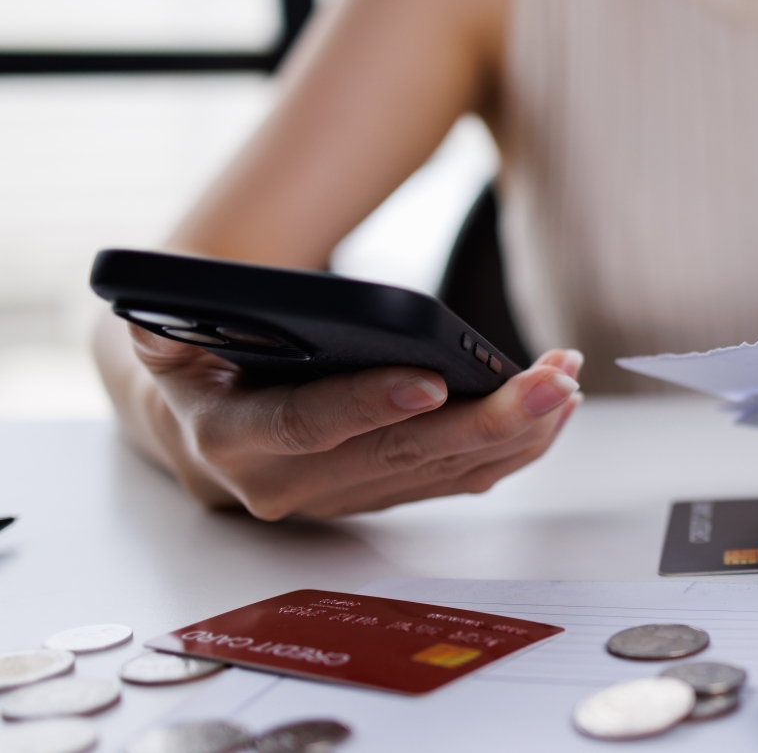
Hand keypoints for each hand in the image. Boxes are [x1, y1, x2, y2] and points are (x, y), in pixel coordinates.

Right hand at [128, 323, 582, 519]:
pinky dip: (514, 446)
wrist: (197, 422)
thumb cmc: (192, 357)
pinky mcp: (383, 497)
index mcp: (231, 437)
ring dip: (516, 430)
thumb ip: (175, 314)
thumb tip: (225, 290)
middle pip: (400, 455)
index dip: (368, 405)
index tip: (432, 380)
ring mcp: (342, 498)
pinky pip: (459, 480)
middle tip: (549, 383)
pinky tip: (555, 408)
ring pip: (442, 472)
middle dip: (484, 420)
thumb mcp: (163, 330)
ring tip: (565, 382)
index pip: (306, 425)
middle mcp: (287, 483)